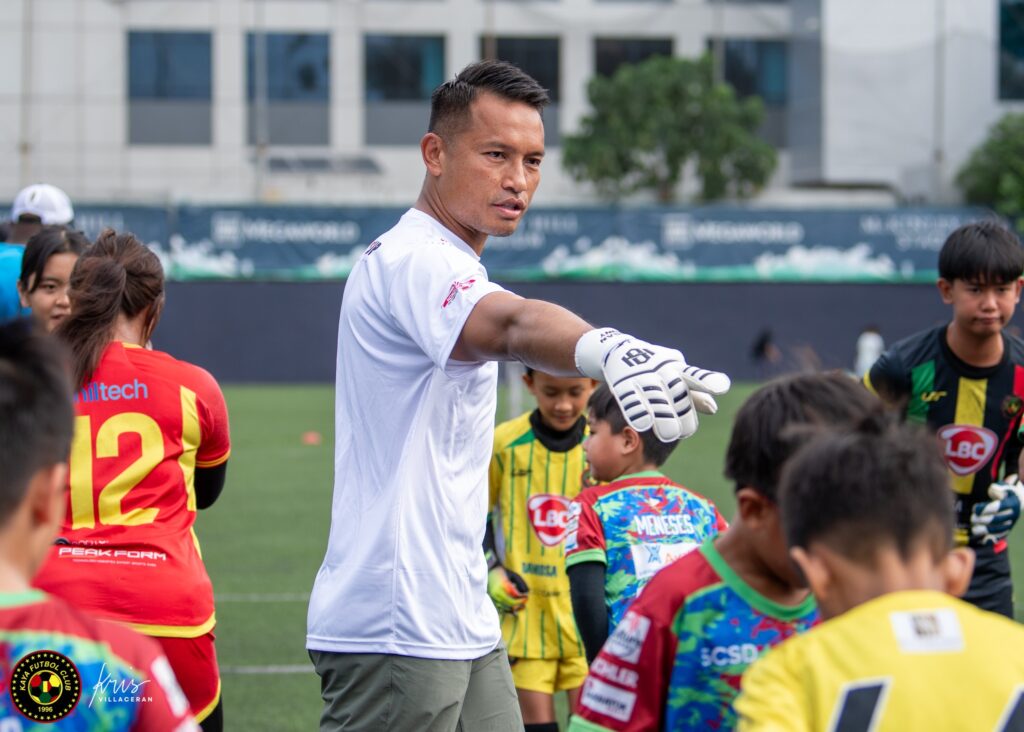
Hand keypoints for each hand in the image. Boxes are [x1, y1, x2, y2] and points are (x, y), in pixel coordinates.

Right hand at [487, 566, 529, 613]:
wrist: (490, 571)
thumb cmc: (503, 572)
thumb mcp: (513, 575)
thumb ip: (521, 583)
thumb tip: (527, 592)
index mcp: (503, 585)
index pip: (515, 595)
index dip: (522, 597)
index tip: (527, 596)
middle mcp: (498, 592)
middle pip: (511, 603)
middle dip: (520, 603)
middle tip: (525, 601)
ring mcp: (494, 597)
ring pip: (506, 607)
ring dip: (515, 607)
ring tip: (521, 605)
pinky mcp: (492, 600)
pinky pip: (501, 608)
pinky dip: (508, 609)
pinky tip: (514, 607)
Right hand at [575, 328, 730, 441]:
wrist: (617, 349)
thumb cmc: (654, 367)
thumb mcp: (676, 375)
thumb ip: (694, 393)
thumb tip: (713, 409)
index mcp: (678, 367)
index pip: (696, 376)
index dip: (709, 381)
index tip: (722, 387)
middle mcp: (662, 370)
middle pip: (677, 394)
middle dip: (682, 414)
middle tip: (683, 432)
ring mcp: (642, 375)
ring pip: (657, 398)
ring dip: (663, 417)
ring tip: (669, 435)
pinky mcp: (623, 382)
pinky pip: (631, 399)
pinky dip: (638, 411)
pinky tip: (644, 424)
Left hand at [971, 476, 1023, 544]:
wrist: (1016, 502)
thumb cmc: (1005, 493)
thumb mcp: (1003, 487)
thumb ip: (997, 488)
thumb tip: (993, 489)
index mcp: (1011, 503)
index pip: (996, 507)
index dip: (984, 509)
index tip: (975, 509)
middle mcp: (1012, 515)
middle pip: (996, 520)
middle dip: (981, 520)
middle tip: (972, 518)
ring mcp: (1010, 523)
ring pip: (997, 530)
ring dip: (984, 530)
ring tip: (974, 529)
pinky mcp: (1007, 530)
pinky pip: (999, 536)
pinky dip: (990, 539)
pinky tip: (981, 539)